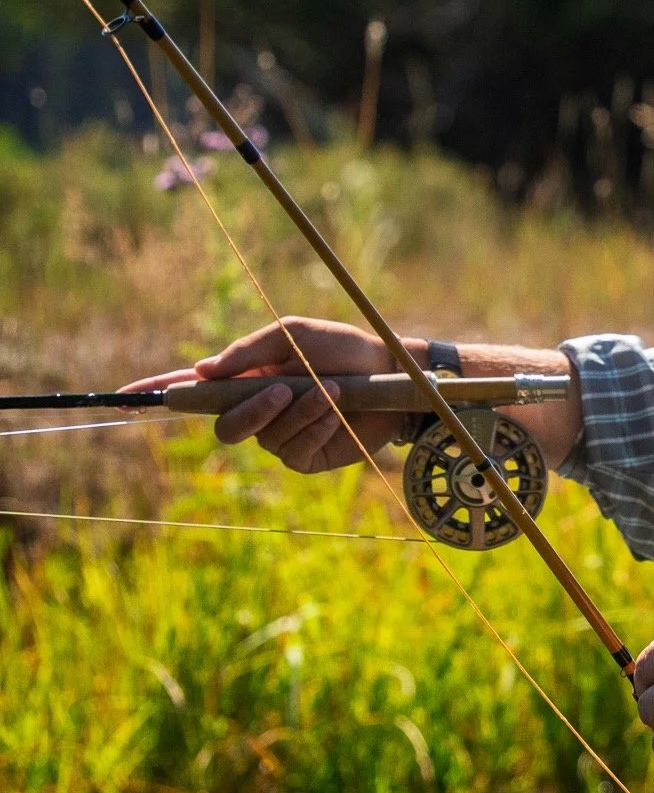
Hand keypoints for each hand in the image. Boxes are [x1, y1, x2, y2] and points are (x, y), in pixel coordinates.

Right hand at [123, 316, 413, 472]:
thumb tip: (198, 371)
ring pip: (263, 438)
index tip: (119, 397)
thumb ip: (248, 352)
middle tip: (284, 389)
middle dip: (250, 410)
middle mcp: (259, 410)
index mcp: (247, 378)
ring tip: (331, 390)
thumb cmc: (345, 349)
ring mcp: (281, 436)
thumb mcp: (294, 335)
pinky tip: (337, 414)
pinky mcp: (307, 456)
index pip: (191, 389)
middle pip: (224, 427)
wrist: (394, 373)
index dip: (155, 393)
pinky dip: (314, 428)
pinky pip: (292, 452)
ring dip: (298, 411)